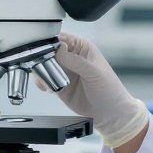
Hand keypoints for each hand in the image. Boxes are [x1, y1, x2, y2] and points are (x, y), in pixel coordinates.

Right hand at [47, 32, 149, 147]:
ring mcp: (65, 72)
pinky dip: (42, 82)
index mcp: (82, 48)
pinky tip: (48, 88)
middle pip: (49, 51)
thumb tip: (58, 49)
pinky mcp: (59, 85)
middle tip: (44, 68)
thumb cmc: (109, 90)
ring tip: (47, 82)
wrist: (110, 114)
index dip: (51, 43)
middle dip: (43, 59)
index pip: (62, 39)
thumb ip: (75, 60)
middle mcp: (72, 58)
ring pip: (44, 65)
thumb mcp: (94, 72)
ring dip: (42, 72)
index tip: (43, 51)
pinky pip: (45, 80)